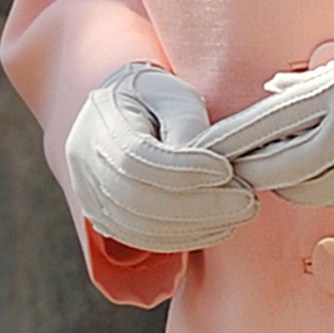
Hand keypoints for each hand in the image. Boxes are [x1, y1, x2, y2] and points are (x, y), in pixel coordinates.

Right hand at [65, 63, 258, 251]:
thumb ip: (186, 123)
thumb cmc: (154, 97)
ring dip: (198, 226)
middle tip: (246, 200)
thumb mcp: (172, 93)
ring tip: (240, 211)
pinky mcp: (108, 221)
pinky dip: (185, 237)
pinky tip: (219, 225)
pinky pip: (145, 239)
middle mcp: (87, 168)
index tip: (226, 169)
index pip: (137, 159)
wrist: (123, 110)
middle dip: (200, 205)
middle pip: (140, 201)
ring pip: (143, 228)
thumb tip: (206, 162)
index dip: (183, 170)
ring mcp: (93, 199)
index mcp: (101, 126)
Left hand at [196, 21, 333, 207]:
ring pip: (298, 189)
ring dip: (279, 180)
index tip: (200, 147)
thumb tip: (275, 91)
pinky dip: (313, 187)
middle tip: (225, 166)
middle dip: (245, 168)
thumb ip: (318, 79)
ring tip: (269, 166)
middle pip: (270, 168)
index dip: (226, 141)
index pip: (262, 125)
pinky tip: (313, 171)